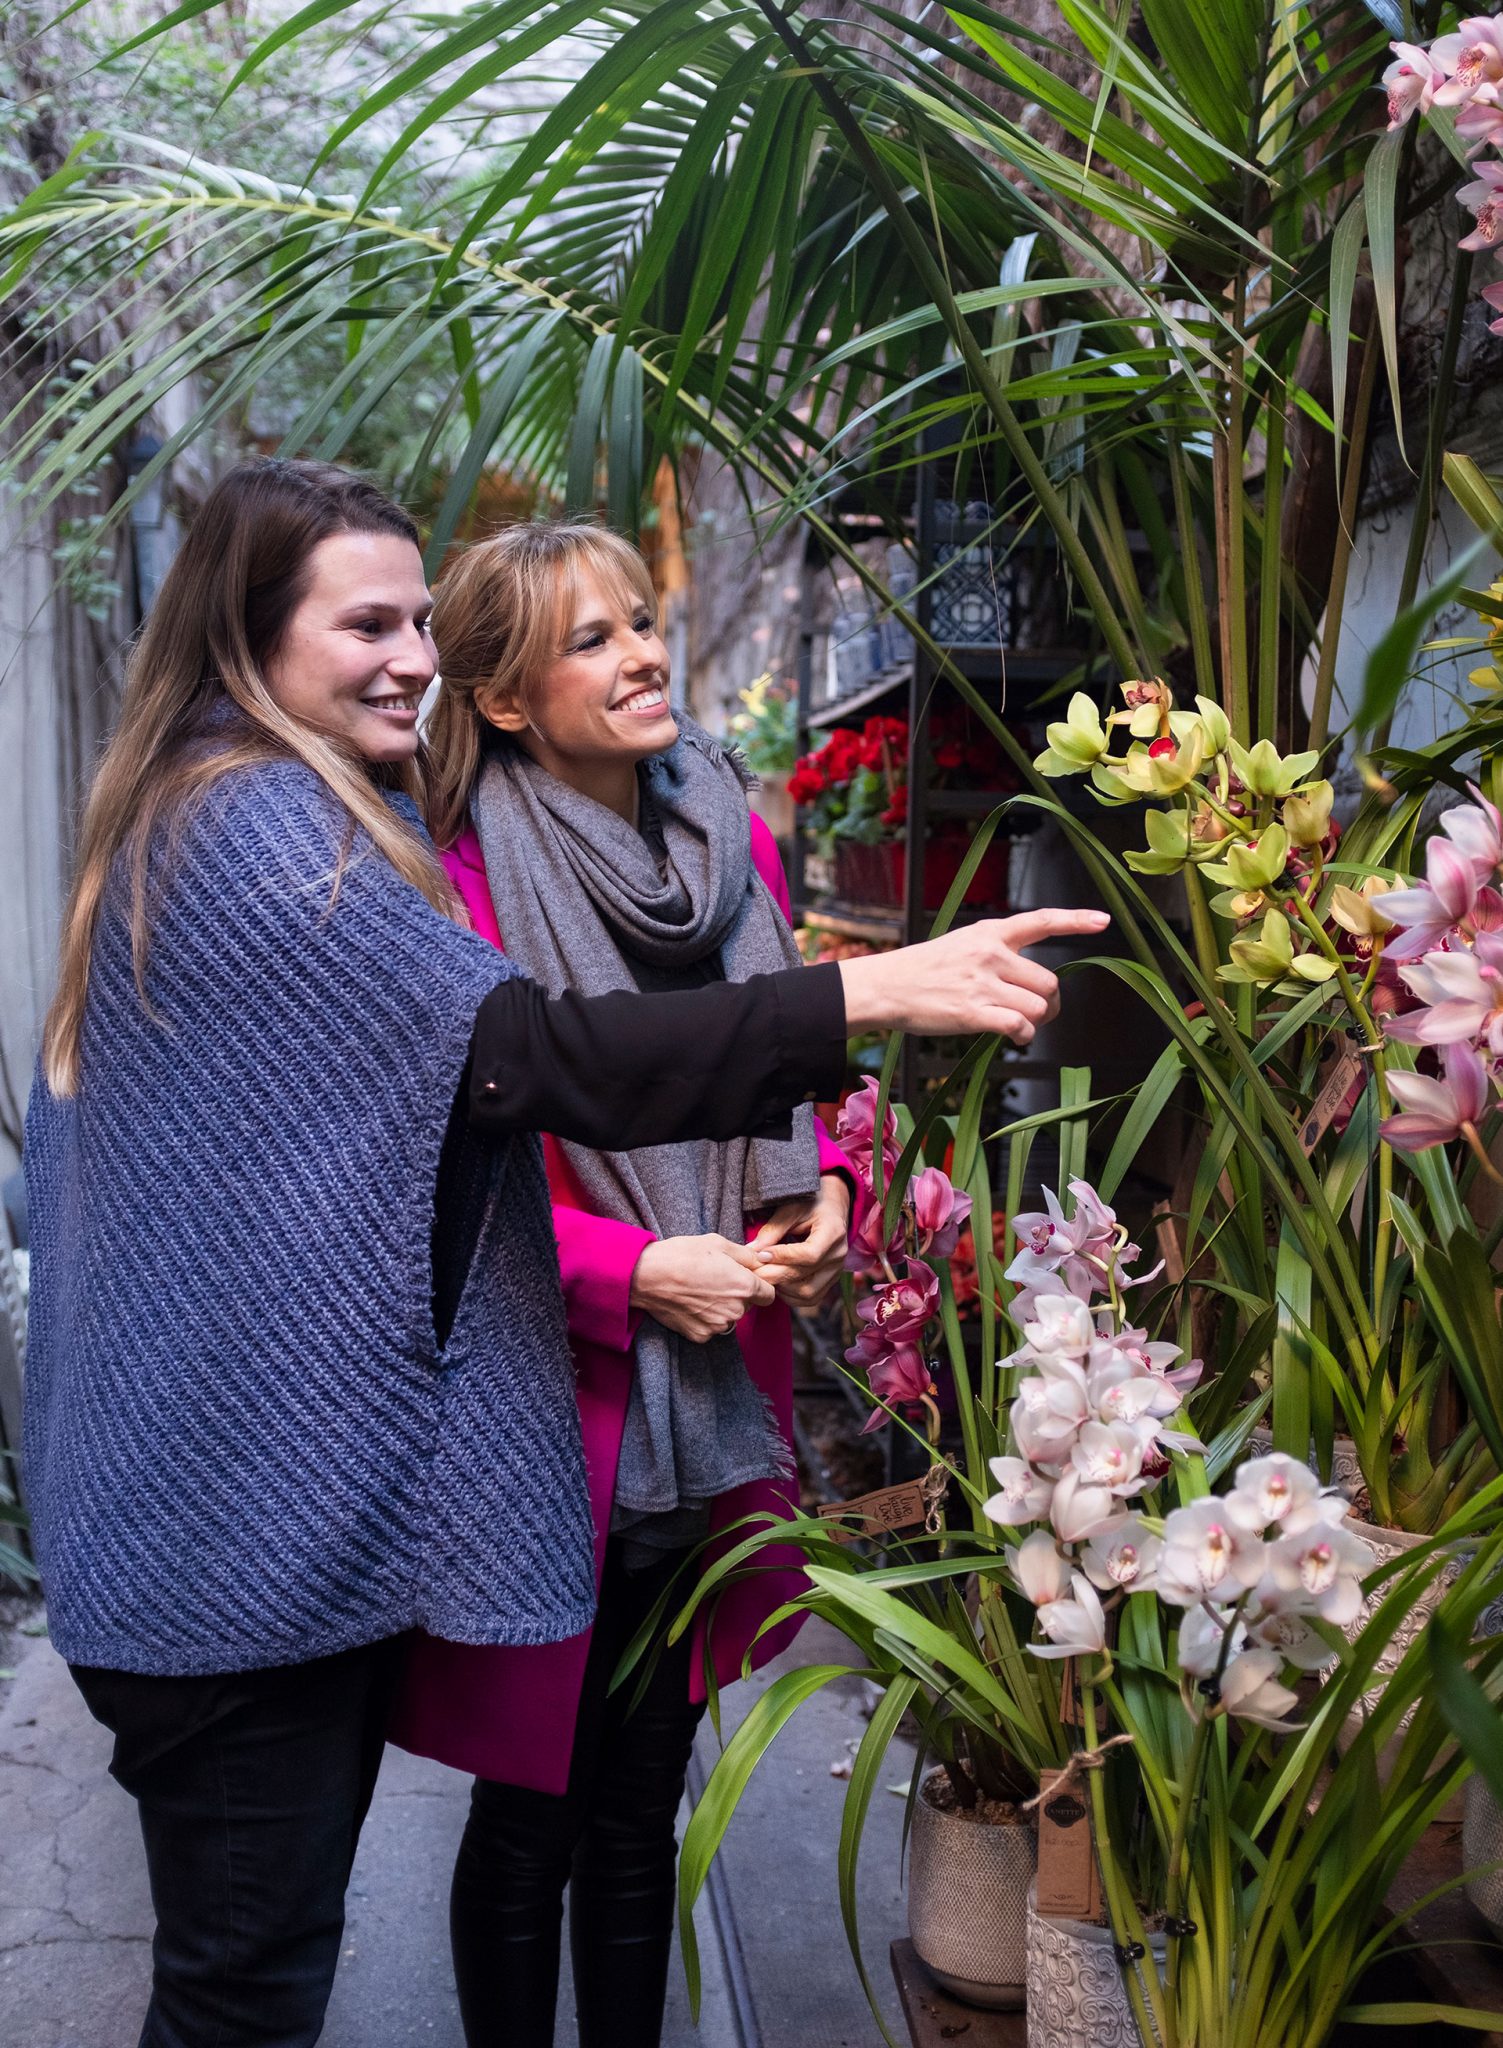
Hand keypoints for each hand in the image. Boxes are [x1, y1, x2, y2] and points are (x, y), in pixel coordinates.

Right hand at [628, 1233, 777, 1343]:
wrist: (647, 1275)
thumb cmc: (682, 1255)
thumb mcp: (719, 1244)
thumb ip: (748, 1255)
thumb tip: (766, 1259)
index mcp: (745, 1286)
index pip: (769, 1295)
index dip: (759, 1285)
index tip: (745, 1279)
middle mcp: (735, 1310)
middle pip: (747, 1306)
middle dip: (737, 1295)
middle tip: (715, 1279)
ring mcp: (717, 1325)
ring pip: (729, 1317)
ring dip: (721, 1308)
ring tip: (700, 1290)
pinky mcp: (700, 1335)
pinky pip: (711, 1328)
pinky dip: (704, 1318)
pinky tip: (691, 1303)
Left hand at [748, 1172, 851, 1310]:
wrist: (830, 1206)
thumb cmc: (811, 1202)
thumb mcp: (792, 1208)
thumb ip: (773, 1229)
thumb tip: (753, 1250)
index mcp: (833, 1232)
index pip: (809, 1255)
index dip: (782, 1257)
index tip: (760, 1254)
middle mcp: (838, 1255)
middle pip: (805, 1277)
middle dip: (775, 1275)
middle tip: (752, 1270)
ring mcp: (836, 1271)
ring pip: (808, 1293)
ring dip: (782, 1288)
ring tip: (763, 1276)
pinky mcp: (830, 1281)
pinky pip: (811, 1298)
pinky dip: (791, 1296)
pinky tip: (777, 1283)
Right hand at [837, 907, 1110, 1041]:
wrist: (886, 986)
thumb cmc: (922, 970)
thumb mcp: (961, 945)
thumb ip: (996, 954)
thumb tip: (1029, 982)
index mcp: (989, 933)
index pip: (1040, 920)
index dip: (1076, 920)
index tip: (1104, 921)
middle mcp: (990, 954)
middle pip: (1048, 982)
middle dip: (1050, 1003)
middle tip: (1037, 1014)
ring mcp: (982, 983)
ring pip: (1038, 1008)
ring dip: (1035, 1023)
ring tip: (1018, 1025)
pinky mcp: (972, 1012)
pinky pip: (1018, 1027)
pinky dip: (1022, 1036)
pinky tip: (1013, 1036)